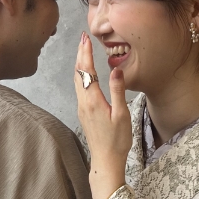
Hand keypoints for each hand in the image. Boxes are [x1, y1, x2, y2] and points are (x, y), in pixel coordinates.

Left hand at [74, 32, 131, 198]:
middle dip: (80, 54)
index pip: (87, 71)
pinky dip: (80, 75)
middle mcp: (84, 102)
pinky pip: (79, 88)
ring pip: (77, 81)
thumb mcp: (122, 114)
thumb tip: (116, 70)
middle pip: (78, 73)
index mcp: (93, 100)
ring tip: (82, 51)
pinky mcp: (84, 113)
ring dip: (79, 64)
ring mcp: (82, 108)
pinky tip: (84, 73)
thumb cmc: (117, 140)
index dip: (86, 53)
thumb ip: (118, 91)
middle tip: (83, 38)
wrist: (106, 160)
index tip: (86, 38)